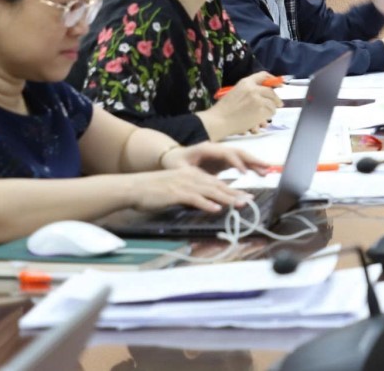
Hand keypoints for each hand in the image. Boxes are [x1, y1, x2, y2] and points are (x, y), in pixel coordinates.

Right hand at [130, 167, 252, 212]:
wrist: (133, 187)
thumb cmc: (153, 190)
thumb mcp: (176, 189)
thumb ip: (191, 194)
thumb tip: (205, 203)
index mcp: (192, 176)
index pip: (216, 183)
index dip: (232, 190)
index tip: (245, 196)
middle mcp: (191, 178)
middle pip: (218, 186)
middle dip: (235, 194)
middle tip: (250, 200)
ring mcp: (184, 185)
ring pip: (210, 191)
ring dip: (227, 198)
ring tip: (240, 204)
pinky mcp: (176, 193)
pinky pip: (195, 199)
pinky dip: (207, 204)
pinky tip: (217, 209)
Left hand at [162, 142, 270, 174]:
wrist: (172, 157)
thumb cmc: (174, 163)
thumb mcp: (179, 169)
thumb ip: (192, 174)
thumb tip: (204, 182)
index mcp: (207, 149)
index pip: (226, 154)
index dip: (237, 162)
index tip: (245, 173)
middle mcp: (217, 149)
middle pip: (238, 152)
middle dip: (253, 159)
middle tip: (265, 167)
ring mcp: (221, 154)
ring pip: (242, 156)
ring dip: (254, 163)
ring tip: (267, 170)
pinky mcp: (223, 161)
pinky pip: (240, 162)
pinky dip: (250, 167)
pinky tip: (259, 172)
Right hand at [202, 72, 281, 139]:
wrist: (219, 121)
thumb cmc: (224, 109)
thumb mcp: (236, 93)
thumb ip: (249, 91)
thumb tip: (264, 94)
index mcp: (246, 83)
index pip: (263, 75)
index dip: (273, 80)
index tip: (279, 85)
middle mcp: (253, 89)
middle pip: (271, 91)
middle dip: (276, 99)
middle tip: (278, 104)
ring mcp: (258, 99)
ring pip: (272, 104)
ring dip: (271, 110)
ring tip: (266, 117)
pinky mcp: (261, 110)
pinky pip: (270, 113)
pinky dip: (267, 117)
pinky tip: (261, 122)